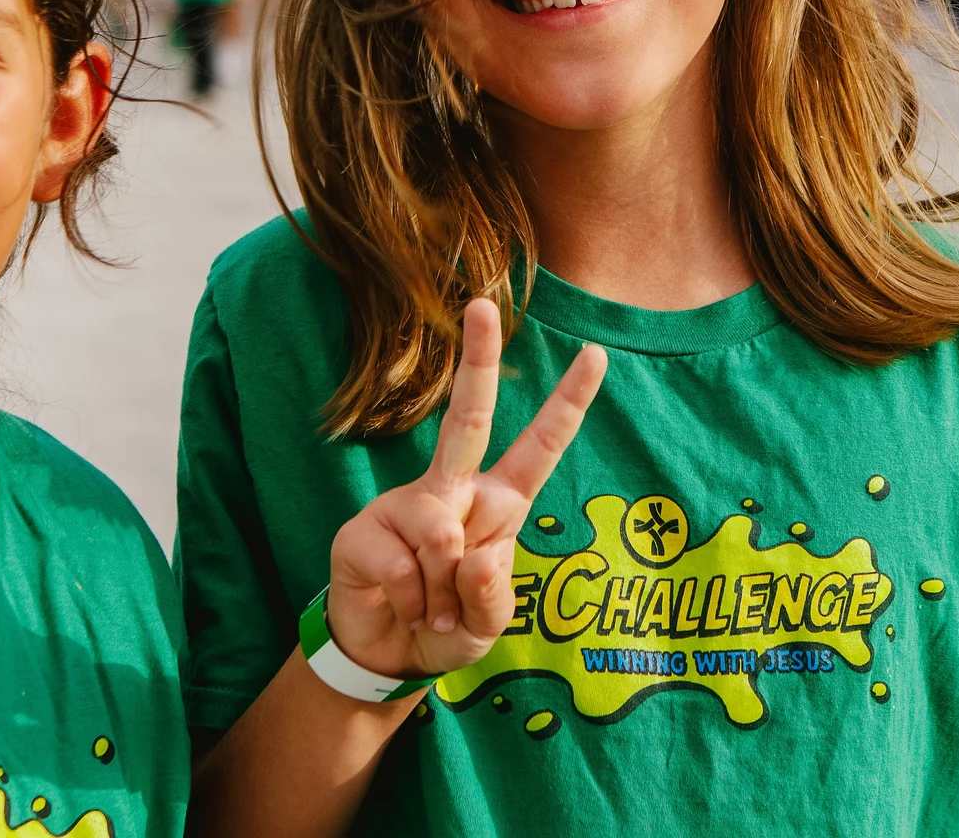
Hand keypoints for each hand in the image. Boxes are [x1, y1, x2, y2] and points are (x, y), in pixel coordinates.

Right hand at [325, 298, 606, 681]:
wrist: (386, 654)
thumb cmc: (448, 627)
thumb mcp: (488, 625)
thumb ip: (493, 595)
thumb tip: (473, 553)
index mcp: (499, 503)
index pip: (541, 447)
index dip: (569, 403)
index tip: (596, 354)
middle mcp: (453, 490)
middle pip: (467, 419)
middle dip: (477, 362)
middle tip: (482, 305)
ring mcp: (405, 504)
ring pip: (442, 534)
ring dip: (443, 596)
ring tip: (431, 612)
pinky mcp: (362, 530)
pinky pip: (405, 567)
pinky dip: (413, 605)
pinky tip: (404, 609)